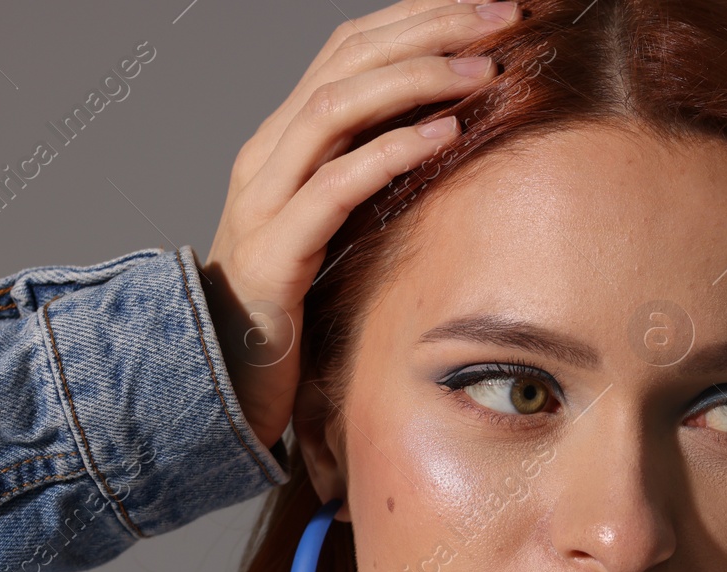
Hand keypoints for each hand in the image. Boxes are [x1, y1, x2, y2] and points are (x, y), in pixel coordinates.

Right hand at [200, 0, 517, 451]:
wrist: (224, 380)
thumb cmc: (292, 306)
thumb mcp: (336, 225)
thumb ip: (370, 174)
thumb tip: (448, 131)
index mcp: (283, 140)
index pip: (350, 48)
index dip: (417, 17)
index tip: (488, 5)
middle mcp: (267, 155)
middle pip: (347, 61)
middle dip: (429, 29)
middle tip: (502, 15)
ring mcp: (264, 202)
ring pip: (335, 108)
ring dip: (416, 80)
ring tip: (482, 70)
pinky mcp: (274, 254)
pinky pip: (334, 187)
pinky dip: (392, 153)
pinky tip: (445, 136)